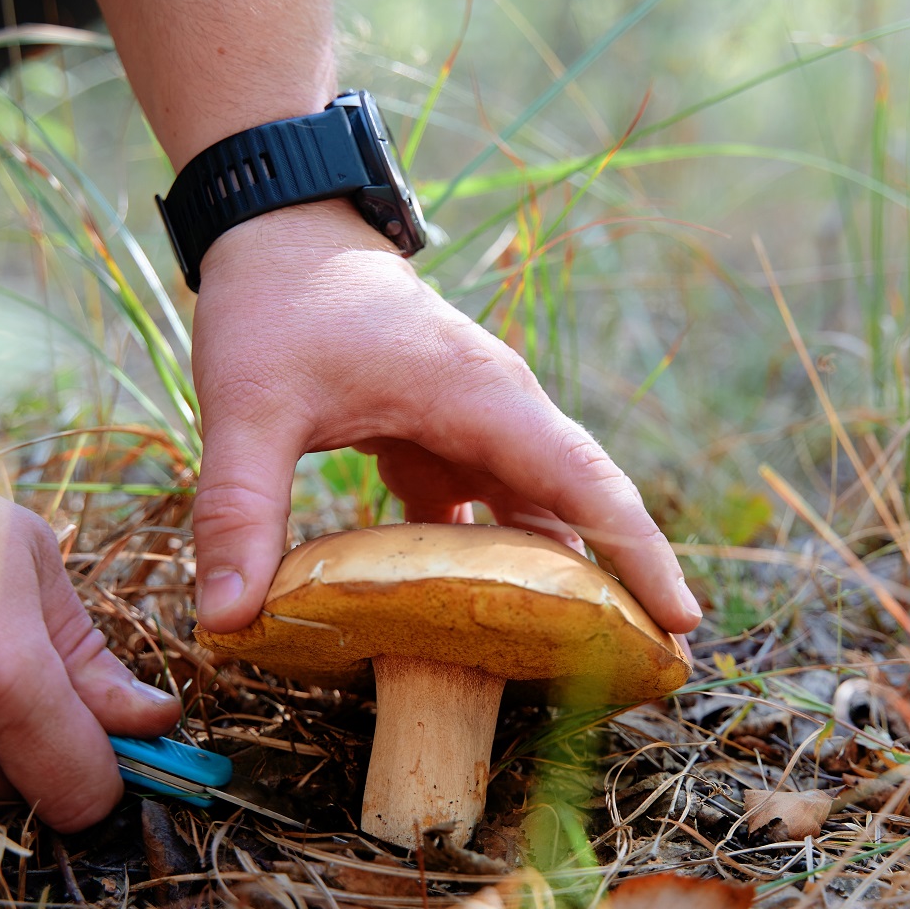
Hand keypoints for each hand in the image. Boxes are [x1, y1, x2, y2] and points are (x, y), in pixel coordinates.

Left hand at [187, 200, 701, 635]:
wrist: (281, 233)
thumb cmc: (278, 303)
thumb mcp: (249, 404)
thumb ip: (241, 508)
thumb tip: (227, 619)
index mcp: (481, 398)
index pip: (585, 484)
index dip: (639, 556)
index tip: (682, 622)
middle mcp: (499, 415)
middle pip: (584, 510)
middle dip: (625, 587)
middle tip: (658, 674)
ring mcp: (477, 429)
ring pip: (541, 518)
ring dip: (565, 586)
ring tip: (590, 673)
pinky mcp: (446, 443)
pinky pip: (491, 518)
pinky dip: (499, 571)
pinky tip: (490, 632)